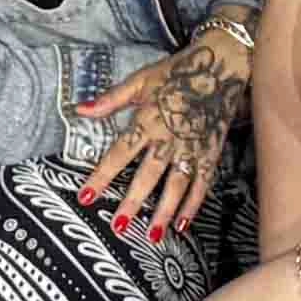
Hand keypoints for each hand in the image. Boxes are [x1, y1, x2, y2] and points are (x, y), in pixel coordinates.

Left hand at [75, 24, 248, 244]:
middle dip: (133, 202)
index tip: (86, 196)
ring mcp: (192, 147)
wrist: (221, 64)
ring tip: (152, 236)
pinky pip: (202, 183)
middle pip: (149, 175)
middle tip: (119, 226)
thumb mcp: (141, 79)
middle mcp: (169, 138)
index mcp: (148, 120)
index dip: (102, 175)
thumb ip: (111, 99)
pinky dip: (194, 204)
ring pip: (177, 185)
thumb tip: (80, 109)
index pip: (120, 152)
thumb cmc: (177, 71)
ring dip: (164, 211)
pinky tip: (183, 224)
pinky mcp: (210, 152)